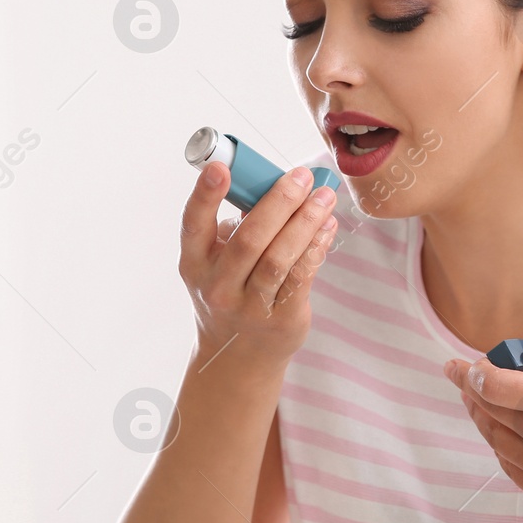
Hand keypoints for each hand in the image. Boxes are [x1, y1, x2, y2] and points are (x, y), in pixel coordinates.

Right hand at [179, 160, 338, 359]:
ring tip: (325, 196)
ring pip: (280, 257)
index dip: (205, 195)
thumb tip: (274, 183)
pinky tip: (327, 226)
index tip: (220, 167)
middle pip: (250, 239)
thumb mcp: (217, 262)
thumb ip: (236, 227)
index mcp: (195, 263)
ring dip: (306, 221)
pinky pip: (302, 276)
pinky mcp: (281, 319)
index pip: (194, 224)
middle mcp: (217, 287)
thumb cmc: (231, 291)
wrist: (238, 355)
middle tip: (302, 175)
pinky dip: (317, 247)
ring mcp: (248, 307)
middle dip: (279, 202)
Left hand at [442, 345, 522, 522]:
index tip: (462, 363)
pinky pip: (510, 467)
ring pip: (495, 440)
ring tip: (474, 400)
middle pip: (491, 410)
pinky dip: (498, 446)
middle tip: (458, 373)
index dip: (475, 372)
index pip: (499, 385)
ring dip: (480, 417)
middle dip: (470, 389)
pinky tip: (499, 436)